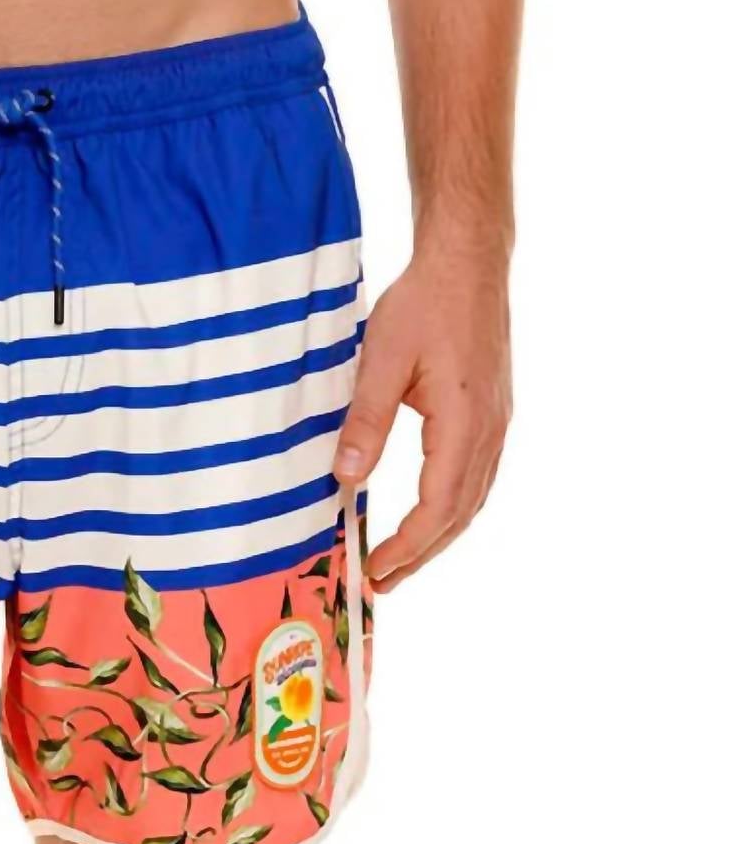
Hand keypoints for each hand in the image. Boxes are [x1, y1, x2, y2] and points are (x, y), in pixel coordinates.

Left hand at [334, 244, 511, 591]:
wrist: (469, 262)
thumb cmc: (426, 303)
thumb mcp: (383, 360)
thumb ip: (366, 421)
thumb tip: (345, 478)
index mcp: (464, 424)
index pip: (438, 507)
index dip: (408, 546)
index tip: (376, 569)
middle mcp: (490, 432)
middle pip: (460, 514)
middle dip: (423, 553)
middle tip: (384, 581)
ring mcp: (497, 423)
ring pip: (473, 497)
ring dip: (439, 533)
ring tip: (404, 557)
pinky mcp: (494, 411)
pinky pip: (477, 474)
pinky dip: (453, 504)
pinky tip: (431, 509)